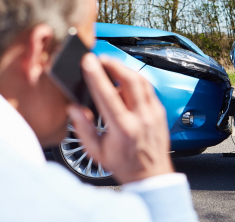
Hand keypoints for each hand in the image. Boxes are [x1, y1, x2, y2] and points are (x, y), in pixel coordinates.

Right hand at [68, 53, 173, 183]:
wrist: (151, 175)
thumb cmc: (124, 164)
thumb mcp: (97, 152)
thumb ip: (83, 129)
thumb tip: (74, 108)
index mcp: (123, 128)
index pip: (108, 94)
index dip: (96, 75)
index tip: (88, 61)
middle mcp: (141, 118)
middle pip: (130, 80)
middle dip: (113, 64)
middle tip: (100, 59)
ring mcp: (154, 113)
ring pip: (142, 81)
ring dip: (125, 69)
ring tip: (111, 66)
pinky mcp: (160, 111)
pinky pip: (148, 88)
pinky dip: (136, 80)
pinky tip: (125, 81)